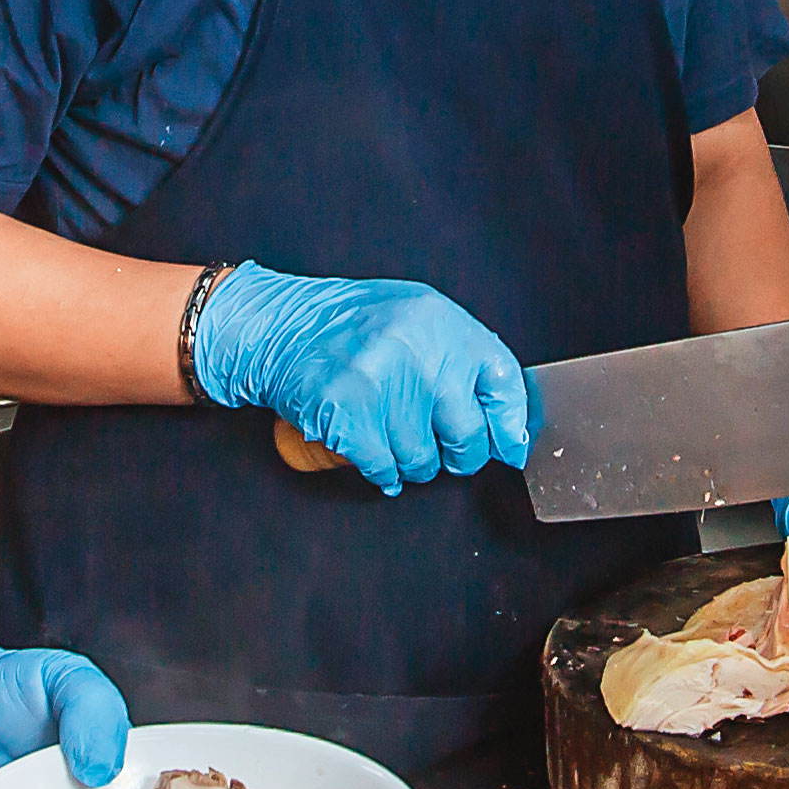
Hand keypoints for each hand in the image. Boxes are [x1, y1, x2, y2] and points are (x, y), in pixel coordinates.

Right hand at [190, 265, 530, 493]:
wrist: (279, 326)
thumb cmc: (348, 324)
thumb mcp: (415, 316)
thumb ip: (457, 354)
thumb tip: (501, 416)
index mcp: (442, 323)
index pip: (503, 383)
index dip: (510, 424)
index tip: (508, 444)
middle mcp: (418, 352)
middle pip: (469, 435)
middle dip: (460, 454)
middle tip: (446, 450)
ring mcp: (383, 386)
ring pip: (425, 462)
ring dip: (413, 463)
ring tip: (394, 438)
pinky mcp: (349, 418)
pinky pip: (386, 471)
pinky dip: (382, 472)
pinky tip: (373, 452)